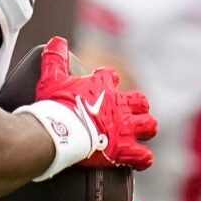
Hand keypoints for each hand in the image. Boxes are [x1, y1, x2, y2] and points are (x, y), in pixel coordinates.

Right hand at [29, 36, 155, 170]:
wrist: (60, 132)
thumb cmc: (57, 106)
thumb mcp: (53, 78)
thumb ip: (55, 59)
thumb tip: (56, 41)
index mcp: (103, 87)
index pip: (111, 77)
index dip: (110, 79)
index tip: (106, 82)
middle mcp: (118, 106)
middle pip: (139, 102)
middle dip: (138, 107)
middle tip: (131, 113)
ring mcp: (123, 129)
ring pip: (148, 126)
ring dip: (146, 129)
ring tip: (141, 133)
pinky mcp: (123, 150)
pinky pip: (142, 156)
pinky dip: (143, 158)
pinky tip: (141, 159)